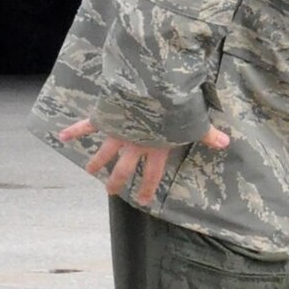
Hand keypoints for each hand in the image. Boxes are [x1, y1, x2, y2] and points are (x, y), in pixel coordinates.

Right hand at [59, 117, 230, 206]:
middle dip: (117, 182)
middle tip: (111, 192)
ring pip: (104, 153)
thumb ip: (207, 134)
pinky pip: (87, 125)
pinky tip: (61, 135)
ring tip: (90, 171)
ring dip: (96, 162)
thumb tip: (226, 143)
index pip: (152, 175)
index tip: (144, 201)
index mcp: (155, 148)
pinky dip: (74, 130)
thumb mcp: (194, 122)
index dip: (149, 189)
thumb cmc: (175, 105)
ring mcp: (118, 132)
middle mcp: (134, 144)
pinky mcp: (106, 117)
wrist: (152, 87)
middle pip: (123, 170)